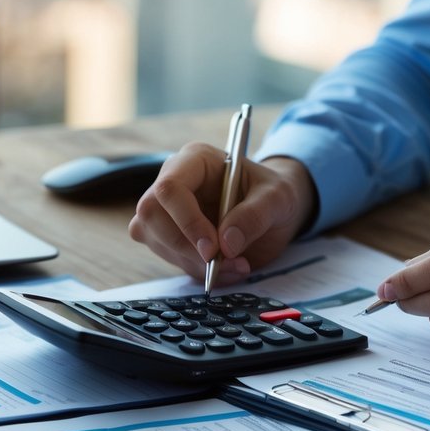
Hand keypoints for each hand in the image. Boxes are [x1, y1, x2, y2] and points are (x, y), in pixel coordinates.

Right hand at [128, 145, 315, 282]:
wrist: (272, 211)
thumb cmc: (273, 194)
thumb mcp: (278, 198)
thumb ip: (255, 215)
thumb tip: (226, 244)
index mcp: (195, 160)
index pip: (171, 188)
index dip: (186, 221)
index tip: (213, 249)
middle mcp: (172, 180)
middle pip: (151, 215)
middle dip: (185, 248)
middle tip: (221, 263)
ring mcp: (165, 209)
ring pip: (156, 240)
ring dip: (193, 263)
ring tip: (234, 266)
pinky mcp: (167, 234)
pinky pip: (168, 257)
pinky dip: (195, 270)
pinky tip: (223, 268)